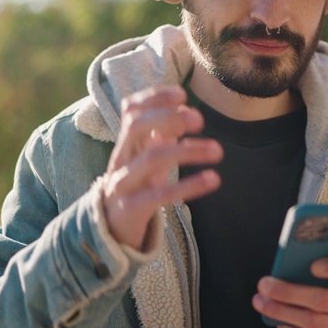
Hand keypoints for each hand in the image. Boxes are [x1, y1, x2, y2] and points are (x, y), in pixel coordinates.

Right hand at [99, 86, 221, 249]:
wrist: (109, 233)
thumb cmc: (135, 189)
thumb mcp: (147, 161)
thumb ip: (162, 136)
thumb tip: (187, 112)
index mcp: (126, 144)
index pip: (131, 109)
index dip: (155, 97)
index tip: (182, 94)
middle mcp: (120, 159)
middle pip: (135, 126)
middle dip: (168, 117)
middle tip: (200, 120)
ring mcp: (122, 184)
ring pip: (150, 158)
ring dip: (187, 150)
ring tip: (218, 151)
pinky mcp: (130, 210)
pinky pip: (159, 195)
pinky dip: (188, 186)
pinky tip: (212, 180)